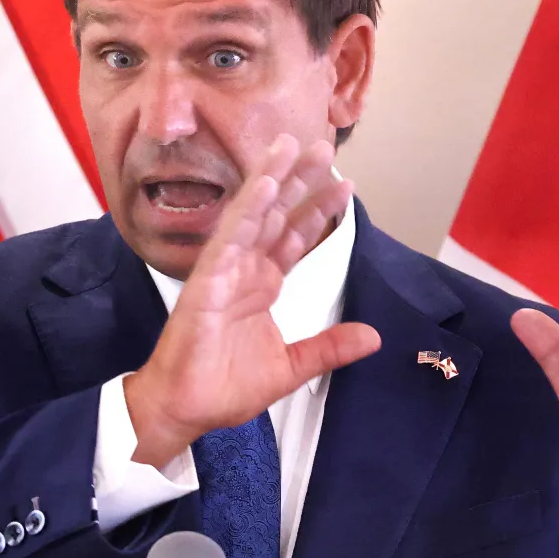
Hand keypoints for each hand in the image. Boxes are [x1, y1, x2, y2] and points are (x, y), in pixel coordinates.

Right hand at [125, 135, 381, 466]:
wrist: (186, 411)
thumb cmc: (223, 388)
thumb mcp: (291, 367)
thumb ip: (329, 348)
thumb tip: (372, 337)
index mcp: (261, 285)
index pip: (294, 237)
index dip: (318, 211)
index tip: (345, 185)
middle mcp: (244, 270)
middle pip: (275, 215)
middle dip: (298, 180)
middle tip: (324, 147)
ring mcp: (223, 272)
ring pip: (250, 215)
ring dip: (270, 179)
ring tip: (290, 146)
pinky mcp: (206, 283)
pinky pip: (229, 240)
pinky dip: (246, 212)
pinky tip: (264, 186)